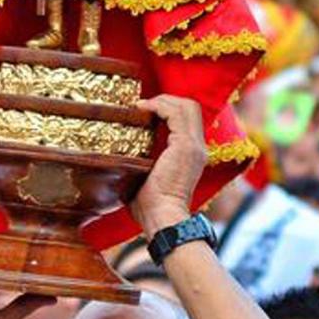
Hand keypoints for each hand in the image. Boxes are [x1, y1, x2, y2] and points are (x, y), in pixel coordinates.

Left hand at [131, 96, 207, 235]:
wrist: (162, 218)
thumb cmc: (150, 206)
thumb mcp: (147, 176)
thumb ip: (144, 161)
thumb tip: (121, 156)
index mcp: (191, 153)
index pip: (188, 118)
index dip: (168, 108)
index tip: (145, 111)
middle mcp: (198, 147)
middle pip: (190, 107)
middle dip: (166, 100)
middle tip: (143, 105)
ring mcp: (193, 146)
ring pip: (186, 106)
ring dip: (162, 101)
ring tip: (142, 106)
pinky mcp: (185, 146)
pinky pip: (176, 114)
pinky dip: (160, 106)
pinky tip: (143, 110)